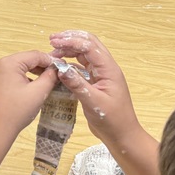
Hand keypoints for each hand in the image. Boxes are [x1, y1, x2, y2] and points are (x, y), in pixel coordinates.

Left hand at [0, 50, 56, 136]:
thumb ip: (49, 77)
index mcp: (8, 63)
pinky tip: (29, 87)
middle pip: (24, 59)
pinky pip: (8, 74)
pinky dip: (19, 78)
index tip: (62, 67)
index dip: (50, 60)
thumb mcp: (38, 93)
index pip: (34, 55)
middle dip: (40, 67)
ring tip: (44, 82)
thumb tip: (56, 69)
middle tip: (55, 75)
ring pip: (16, 67)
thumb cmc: (16, 111)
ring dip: (30, 72)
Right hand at [48, 31, 139, 145]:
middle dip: (71, 39)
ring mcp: (101, 75)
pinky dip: (70, 62)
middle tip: (52, 40)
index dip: (71, 41)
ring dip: (69, 50)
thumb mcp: (93, 102)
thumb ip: (77, 84)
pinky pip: (82, 66)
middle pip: (89, 44)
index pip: (89, 47)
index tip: (54, 42)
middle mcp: (106, 69)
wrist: (122, 136)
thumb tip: (61, 68)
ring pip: (85, 54)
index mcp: (109, 70)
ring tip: (53, 52)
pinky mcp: (95, 82)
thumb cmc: (113, 121)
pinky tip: (60, 66)